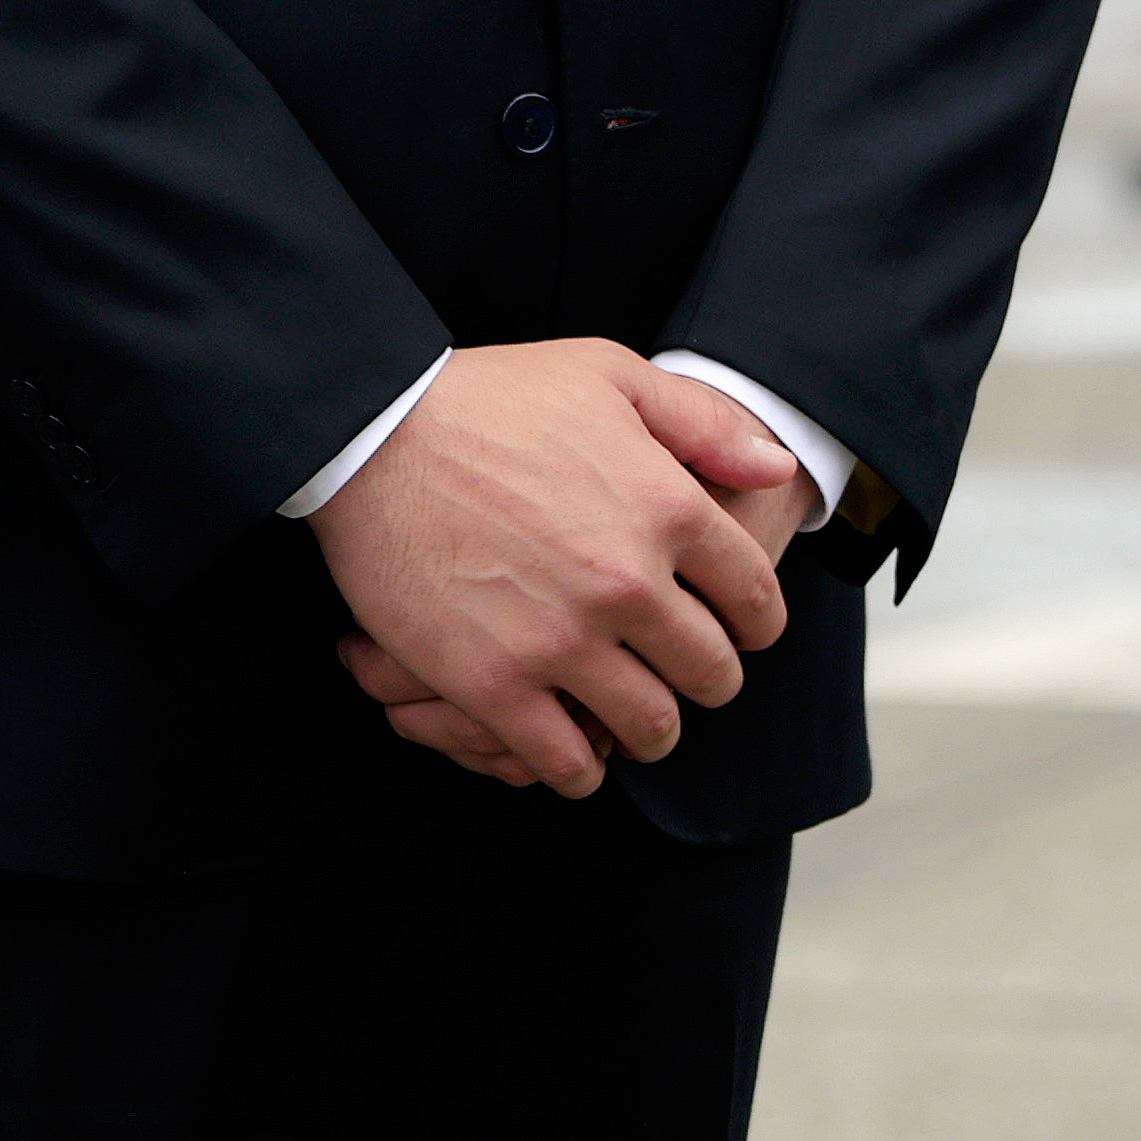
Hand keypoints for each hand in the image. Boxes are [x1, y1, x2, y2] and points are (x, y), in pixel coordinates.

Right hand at [307, 342, 797, 796]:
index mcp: (667, 509)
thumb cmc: (483, 396)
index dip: (751, 622)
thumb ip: (702, 421)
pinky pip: (567, 761)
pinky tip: (568, 747)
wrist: (363, 428)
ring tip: (624, 714)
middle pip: (711, 674)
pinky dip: (578, 767)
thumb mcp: (605, 372)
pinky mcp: (492, 682)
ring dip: (646, 729)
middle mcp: (627, 582)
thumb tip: (776, 468)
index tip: (729, 628)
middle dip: (702, 678)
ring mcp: (559, 639)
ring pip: (650, 728)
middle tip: (672, 671)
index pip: (756, 601)